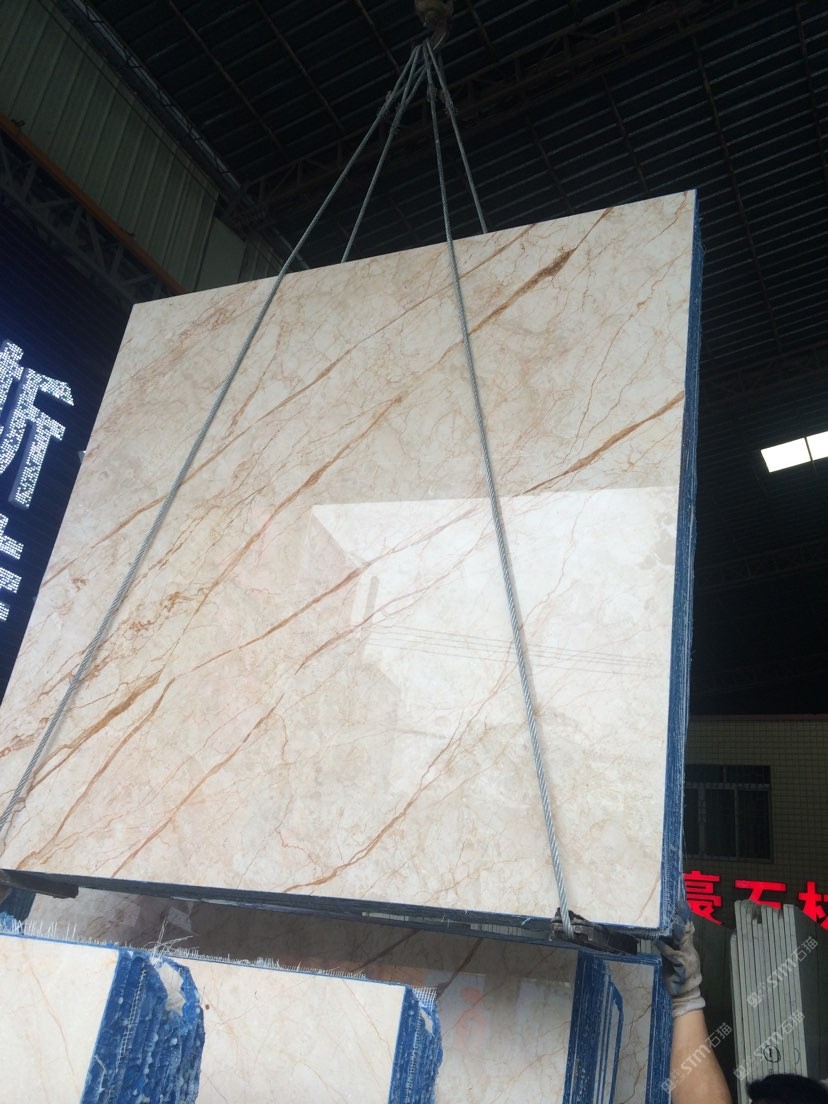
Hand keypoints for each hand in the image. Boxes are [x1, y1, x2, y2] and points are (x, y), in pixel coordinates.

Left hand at [658, 902, 705, 1018]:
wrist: (685, 994)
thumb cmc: (677, 974)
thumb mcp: (674, 956)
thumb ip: (671, 944)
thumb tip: (662, 931)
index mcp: (688, 947)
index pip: (687, 928)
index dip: (685, 916)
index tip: (681, 902)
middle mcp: (690, 950)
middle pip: (687, 931)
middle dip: (683, 918)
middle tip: (679, 905)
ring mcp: (688, 958)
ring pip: (683, 940)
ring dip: (677, 930)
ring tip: (672, 920)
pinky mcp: (683, 966)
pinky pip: (673, 954)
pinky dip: (666, 947)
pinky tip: (659, 942)